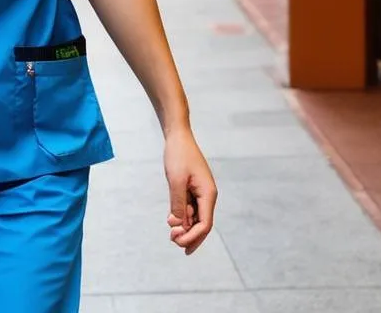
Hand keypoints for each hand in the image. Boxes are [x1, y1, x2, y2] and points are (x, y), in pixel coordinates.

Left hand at [163, 126, 216, 254]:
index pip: (205, 224)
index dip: (193, 237)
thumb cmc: (178, 155)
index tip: (179, 243)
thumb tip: (177, 225)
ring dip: (185, 227)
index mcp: (208, 194)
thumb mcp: (176, 179)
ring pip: (194, 217)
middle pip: (202, 224)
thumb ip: (177, 203)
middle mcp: (207, 195)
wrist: (177, 136)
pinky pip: (189, 207)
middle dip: (190, 236)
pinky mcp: (191, 188)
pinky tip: (172, 222)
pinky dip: (182, 216)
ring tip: (172, 234)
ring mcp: (199, 192)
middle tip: (174, 243)